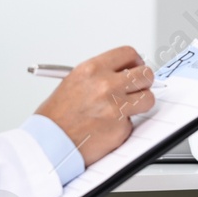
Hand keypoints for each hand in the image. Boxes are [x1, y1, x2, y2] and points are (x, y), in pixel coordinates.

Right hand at [33, 46, 154, 165]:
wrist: (49, 142)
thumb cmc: (56, 117)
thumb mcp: (74, 82)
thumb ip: (99, 76)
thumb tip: (121, 74)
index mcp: (92, 70)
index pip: (128, 54)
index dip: (135, 61)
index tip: (136, 67)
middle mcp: (106, 85)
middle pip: (145, 74)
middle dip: (144, 82)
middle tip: (138, 89)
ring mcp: (115, 107)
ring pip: (148, 99)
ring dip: (140, 104)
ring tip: (124, 110)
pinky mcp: (120, 128)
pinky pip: (133, 123)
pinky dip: (123, 127)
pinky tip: (107, 128)